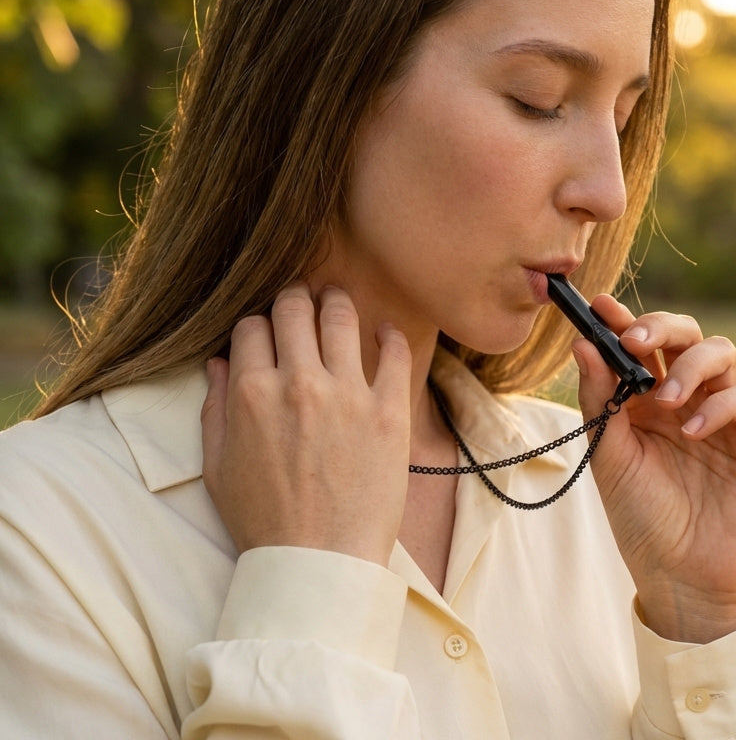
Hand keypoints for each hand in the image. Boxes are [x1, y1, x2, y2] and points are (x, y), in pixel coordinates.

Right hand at [200, 283, 412, 564]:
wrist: (319, 564)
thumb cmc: (264, 522)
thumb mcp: (217, 468)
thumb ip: (214, 408)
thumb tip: (218, 362)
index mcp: (251, 394)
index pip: (251, 327)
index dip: (257, 324)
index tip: (268, 330)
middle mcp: (297, 383)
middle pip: (293, 309)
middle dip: (294, 299)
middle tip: (302, 301)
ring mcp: (346, 394)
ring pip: (339, 317)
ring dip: (336, 302)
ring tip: (337, 301)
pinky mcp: (387, 410)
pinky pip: (393, 352)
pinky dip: (388, 334)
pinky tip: (384, 331)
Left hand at [574, 295, 735, 643]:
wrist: (682, 578)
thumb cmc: (641, 518)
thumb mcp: (610, 456)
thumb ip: (600, 399)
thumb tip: (583, 343)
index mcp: (647, 398)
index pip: (640, 343)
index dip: (622, 319)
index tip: (600, 305)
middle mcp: (687, 397)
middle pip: (685, 333)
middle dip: (660, 325)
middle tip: (634, 339)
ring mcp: (725, 414)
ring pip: (721, 353)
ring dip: (690, 365)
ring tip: (666, 399)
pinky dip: (723, 405)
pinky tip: (695, 431)